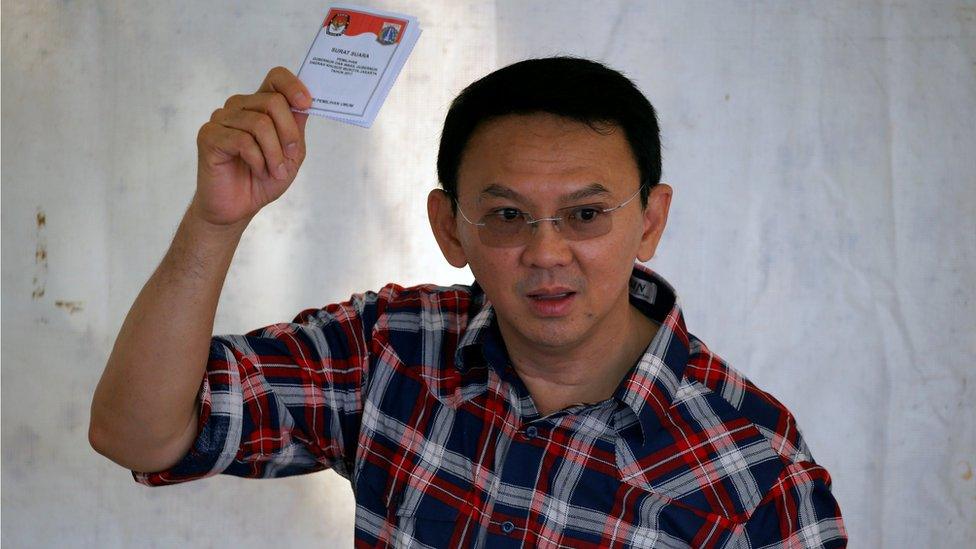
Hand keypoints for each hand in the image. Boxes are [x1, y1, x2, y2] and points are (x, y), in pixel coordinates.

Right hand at [190, 66, 312, 227]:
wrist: (237, 208)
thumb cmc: (263, 179)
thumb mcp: (290, 153)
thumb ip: (296, 127)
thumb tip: (306, 102)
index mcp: (259, 106)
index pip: (275, 77)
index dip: (293, 85)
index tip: (307, 104)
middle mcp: (239, 107)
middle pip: (273, 102)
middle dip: (288, 134)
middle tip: (290, 157)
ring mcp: (221, 119)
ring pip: (259, 124)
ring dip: (274, 153)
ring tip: (274, 172)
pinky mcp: (209, 136)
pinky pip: (243, 141)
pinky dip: (258, 160)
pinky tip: (258, 171)